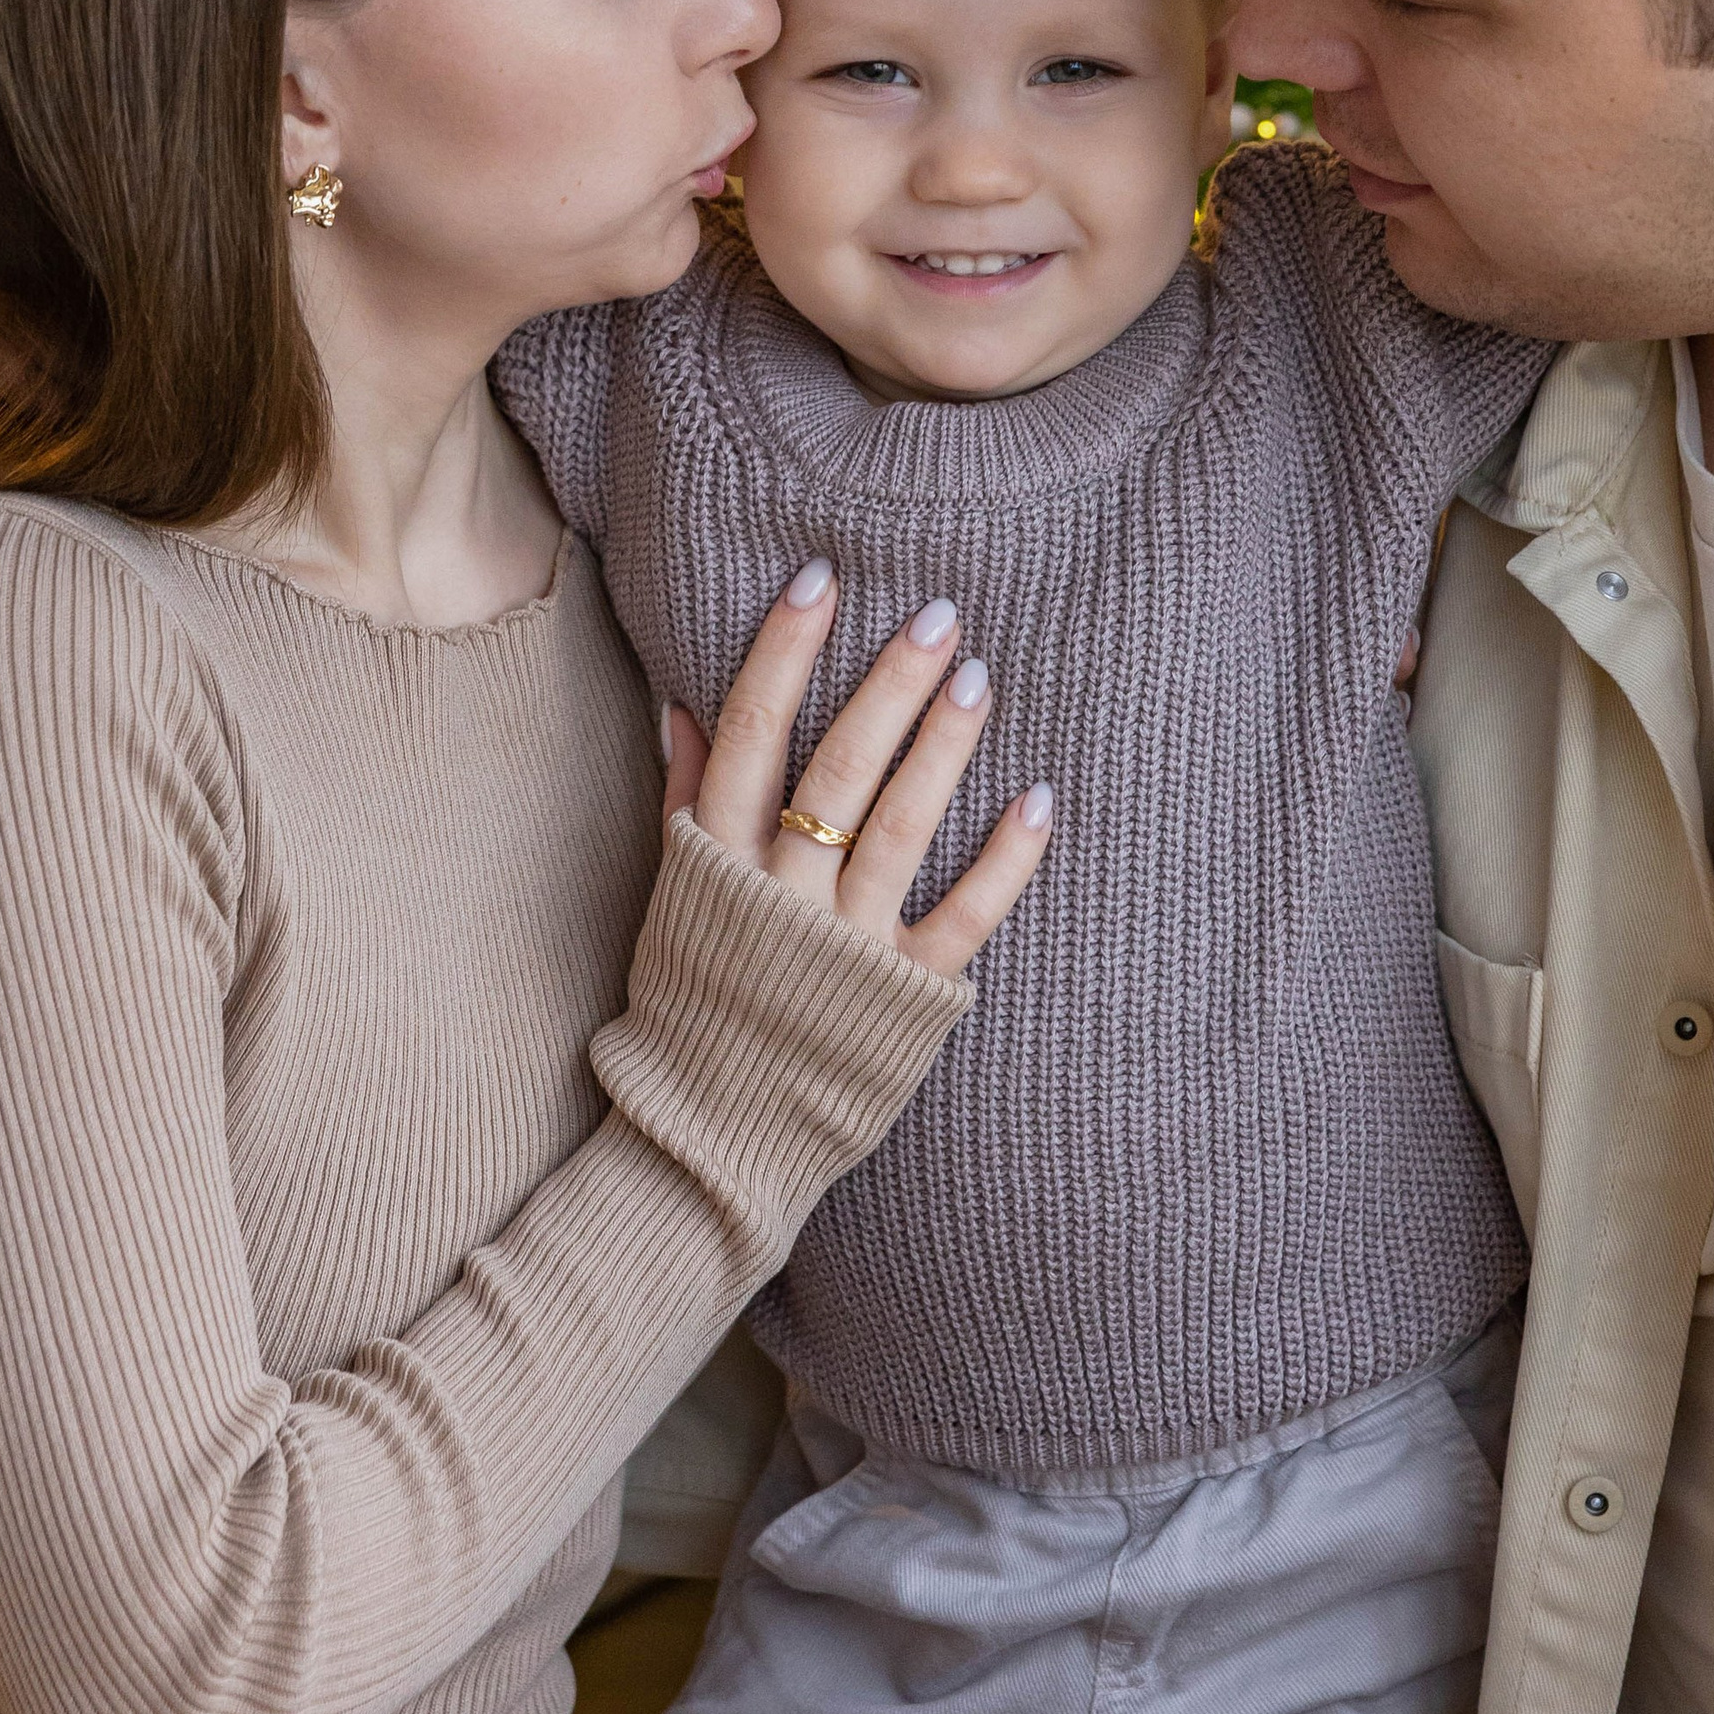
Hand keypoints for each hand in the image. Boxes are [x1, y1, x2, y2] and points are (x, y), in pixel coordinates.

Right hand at [660, 561, 1052, 980]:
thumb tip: (683, 704)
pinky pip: (964, 918)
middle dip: (888, 685)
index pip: (750, 734)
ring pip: (900, 828)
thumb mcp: (674, 899)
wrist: (709, 1136)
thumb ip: (684, 802)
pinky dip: (1006, 860)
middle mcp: (779, 897)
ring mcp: (844, 948)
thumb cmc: (695, 1004)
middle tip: (939, 615)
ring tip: (979, 678)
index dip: (784, 651)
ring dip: (943, 748)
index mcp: (718, 862)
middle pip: (836, 769)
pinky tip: (1038, 799)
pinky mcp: (905, 999)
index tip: (822, 578)